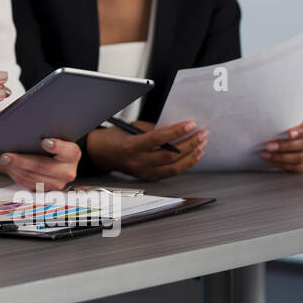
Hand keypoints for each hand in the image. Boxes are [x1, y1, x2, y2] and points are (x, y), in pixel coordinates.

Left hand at [0, 138, 81, 190]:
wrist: (57, 156)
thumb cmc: (53, 141)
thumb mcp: (55, 135)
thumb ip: (46, 133)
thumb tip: (24, 130)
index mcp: (72, 154)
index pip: (67, 151)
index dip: (56, 146)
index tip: (44, 141)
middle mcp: (67, 171)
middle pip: (43, 166)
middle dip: (22, 161)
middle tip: (7, 155)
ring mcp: (57, 183)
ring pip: (32, 178)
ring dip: (15, 169)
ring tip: (3, 160)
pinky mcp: (45, 190)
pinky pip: (28, 184)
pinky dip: (16, 174)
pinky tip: (8, 167)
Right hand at [86, 120, 207, 180]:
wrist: (101, 153)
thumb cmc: (114, 138)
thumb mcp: (131, 127)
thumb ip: (152, 129)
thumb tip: (175, 129)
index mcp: (130, 146)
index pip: (158, 139)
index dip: (176, 131)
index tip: (190, 124)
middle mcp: (137, 162)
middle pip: (170, 155)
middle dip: (190, 143)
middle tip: (202, 133)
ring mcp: (143, 172)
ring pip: (174, 167)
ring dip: (191, 155)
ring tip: (201, 144)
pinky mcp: (148, 177)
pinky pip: (171, 173)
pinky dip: (184, 164)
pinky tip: (193, 156)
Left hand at [259, 116, 302, 171]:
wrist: (283, 138)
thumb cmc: (283, 127)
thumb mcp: (285, 121)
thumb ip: (282, 121)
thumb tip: (269, 123)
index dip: (299, 131)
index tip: (288, 133)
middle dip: (284, 146)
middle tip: (268, 146)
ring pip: (301, 157)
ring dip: (281, 157)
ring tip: (266, 154)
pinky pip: (298, 167)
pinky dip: (283, 165)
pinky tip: (272, 161)